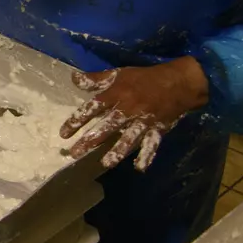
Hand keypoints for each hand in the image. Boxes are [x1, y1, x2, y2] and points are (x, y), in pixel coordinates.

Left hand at [60, 57, 208, 170]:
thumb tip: (73, 78)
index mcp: (116, 95)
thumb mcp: (119, 73)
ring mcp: (144, 121)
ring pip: (128, 138)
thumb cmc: (145, 77)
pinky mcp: (158, 129)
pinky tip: (139, 168)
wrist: (179, 81)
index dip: (77, 120)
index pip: (92, 108)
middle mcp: (128, 109)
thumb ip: (96, 79)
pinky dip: (147, 155)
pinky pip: (152, 144)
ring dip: (117, 151)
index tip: (63, 134)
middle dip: (90, 140)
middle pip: (106, 126)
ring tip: (105, 164)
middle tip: (75, 153)